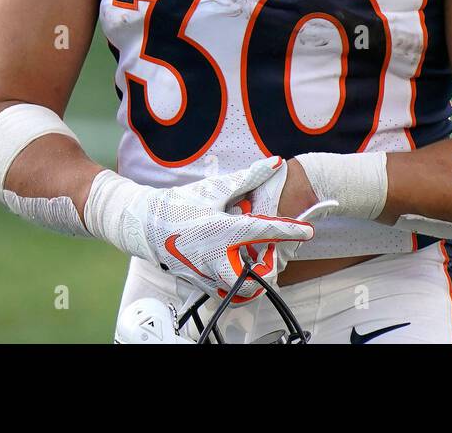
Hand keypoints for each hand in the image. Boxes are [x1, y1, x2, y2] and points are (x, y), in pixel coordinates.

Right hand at [126, 158, 317, 300]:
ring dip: (249, 273)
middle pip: (257, 278)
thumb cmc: (179, 205)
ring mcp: (207, 274)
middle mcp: (217, 257)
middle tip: (267, 251)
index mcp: (224, 231)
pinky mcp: (199, 282)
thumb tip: (274, 163)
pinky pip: (224, 287)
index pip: (266, 232)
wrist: (144, 225)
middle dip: (268, 267)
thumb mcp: (214, 190)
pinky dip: (232, 277)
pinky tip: (228, 259)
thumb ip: (248, 178)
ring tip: (247, 255)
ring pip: (240, 286)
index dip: (291, 231)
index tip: (307, 230)